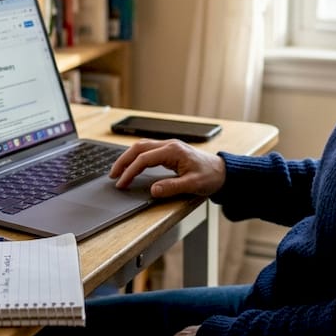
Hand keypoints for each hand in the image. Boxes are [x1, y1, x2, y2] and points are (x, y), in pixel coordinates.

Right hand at [110, 139, 224, 197]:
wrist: (223, 171)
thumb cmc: (210, 176)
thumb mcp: (193, 185)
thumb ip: (172, 187)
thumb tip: (153, 190)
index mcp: (173, 151)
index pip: (144, 159)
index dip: (130, 171)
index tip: (122, 183)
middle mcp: (169, 145)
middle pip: (138, 148)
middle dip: (123, 161)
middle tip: (112, 175)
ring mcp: (169, 146)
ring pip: (141, 147)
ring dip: (127, 158)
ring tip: (117, 171)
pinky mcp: (169, 151)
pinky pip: (147, 150)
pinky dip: (135, 157)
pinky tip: (131, 166)